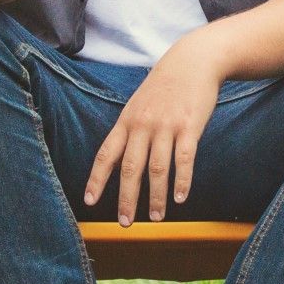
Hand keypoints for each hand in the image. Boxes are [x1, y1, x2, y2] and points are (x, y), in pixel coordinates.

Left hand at [84, 46, 223, 223]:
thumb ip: (128, 132)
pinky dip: (182, 180)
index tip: (90, 202)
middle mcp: (143, 124)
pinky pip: (185, 158)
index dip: (97, 179)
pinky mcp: (190, 126)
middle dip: (127, 198)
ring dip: (157, 196)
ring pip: (158, 168)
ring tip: (157, 217)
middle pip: (131, 167)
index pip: (106, 154)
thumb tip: (115, 163)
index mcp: (127, 121)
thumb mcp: (138, 105)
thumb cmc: (163, 87)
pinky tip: (181, 198)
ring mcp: (167, 125)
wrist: (192, 61)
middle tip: (125, 223)